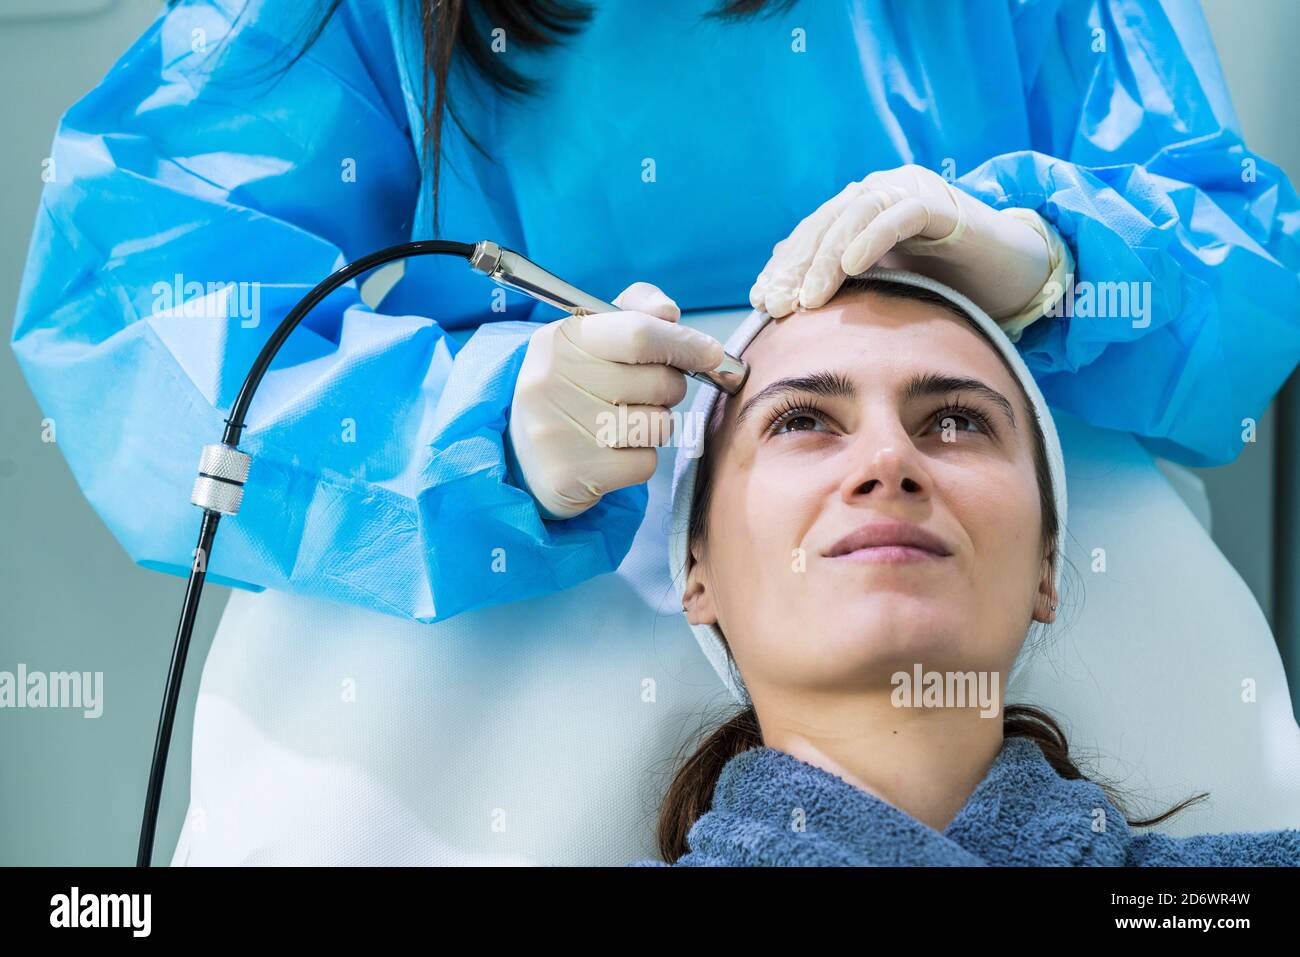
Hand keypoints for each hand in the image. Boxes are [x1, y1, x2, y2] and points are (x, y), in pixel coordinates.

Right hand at [506, 282, 723, 519]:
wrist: (520, 456)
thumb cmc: (571, 388)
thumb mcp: (589, 340)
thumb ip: (634, 313)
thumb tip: (669, 311)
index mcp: (560, 339)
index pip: (639, 333)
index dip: (684, 343)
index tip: (710, 354)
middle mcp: (552, 381)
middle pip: (659, 381)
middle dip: (670, 388)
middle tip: (646, 394)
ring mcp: (558, 430)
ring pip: (658, 425)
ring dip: (655, 425)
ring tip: (624, 423)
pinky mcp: (570, 473)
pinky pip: (644, 463)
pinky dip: (639, 460)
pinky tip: (611, 453)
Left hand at [749, 164, 1068, 333]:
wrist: (1015, 274)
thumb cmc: (949, 287)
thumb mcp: (886, 293)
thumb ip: (847, 295)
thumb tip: (795, 324)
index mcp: (858, 214)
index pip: (810, 237)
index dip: (783, 268)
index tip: (762, 302)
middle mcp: (879, 195)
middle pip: (824, 225)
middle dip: (796, 267)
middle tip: (776, 305)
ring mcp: (909, 193)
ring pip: (855, 215)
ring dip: (827, 257)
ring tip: (810, 297)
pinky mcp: (942, 204)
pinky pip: (900, 214)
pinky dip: (872, 237)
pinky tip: (852, 266)